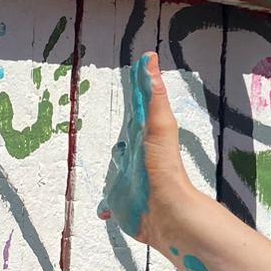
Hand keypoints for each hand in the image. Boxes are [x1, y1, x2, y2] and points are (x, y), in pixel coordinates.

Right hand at [99, 52, 198, 248]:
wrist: (167, 213)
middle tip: (122, 123)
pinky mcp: (120, 205)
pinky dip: (105, 206)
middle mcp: (135, 158)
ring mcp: (127, 181)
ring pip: (117, 171)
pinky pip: (109, 204)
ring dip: (114, 167)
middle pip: (126, 140)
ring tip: (112, 162)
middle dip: (124, 132)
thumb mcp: (160, 125)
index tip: (136, 78)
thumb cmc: (163, 166)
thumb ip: (154, 95)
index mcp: (143, 137)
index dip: (136, 95)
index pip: (138, 111)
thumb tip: (151, 57)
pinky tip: (103, 210)